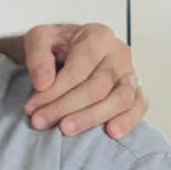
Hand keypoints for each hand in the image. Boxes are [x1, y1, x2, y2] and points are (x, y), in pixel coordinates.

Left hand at [21, 23, 145, 138]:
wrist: (67, 49)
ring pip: (120, 99)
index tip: (32, 107)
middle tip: (40, 121)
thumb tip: (44, 83)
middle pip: (97, 87)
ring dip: (91, 118)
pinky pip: (139, 107)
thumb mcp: (38, 39)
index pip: (78, 69)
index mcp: (98, 36)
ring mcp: (130, 73)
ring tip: (66, 130)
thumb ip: (37, 55)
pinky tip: (111, 133)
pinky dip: (128, 121)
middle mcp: (119, 53)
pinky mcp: (136, 90)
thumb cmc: (56, 45)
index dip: (54, 91)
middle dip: (65, 107)